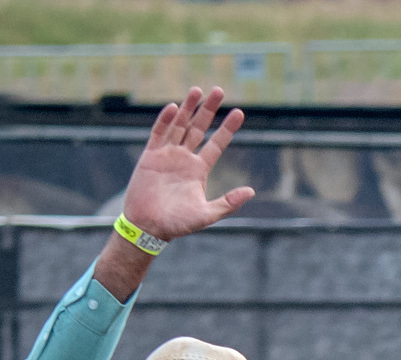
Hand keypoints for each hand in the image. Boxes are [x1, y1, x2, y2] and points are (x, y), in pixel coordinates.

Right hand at [123, 87, 254, 239]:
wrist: (149, 227)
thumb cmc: (178, 224)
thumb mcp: (207, 214)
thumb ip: (228, 202)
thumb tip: (251, 191)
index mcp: (199, 170)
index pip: (216, 144)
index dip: (227, 128)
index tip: (239, 113)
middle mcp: (184, 158)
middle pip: (198, 128)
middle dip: (208, 110)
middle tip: (219, 90)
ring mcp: (167, 155)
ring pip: (179, 125)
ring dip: (188, 108)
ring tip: (198, 90)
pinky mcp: (150, 156)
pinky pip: (158, 133)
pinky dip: (165, 120)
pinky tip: (174, 107)